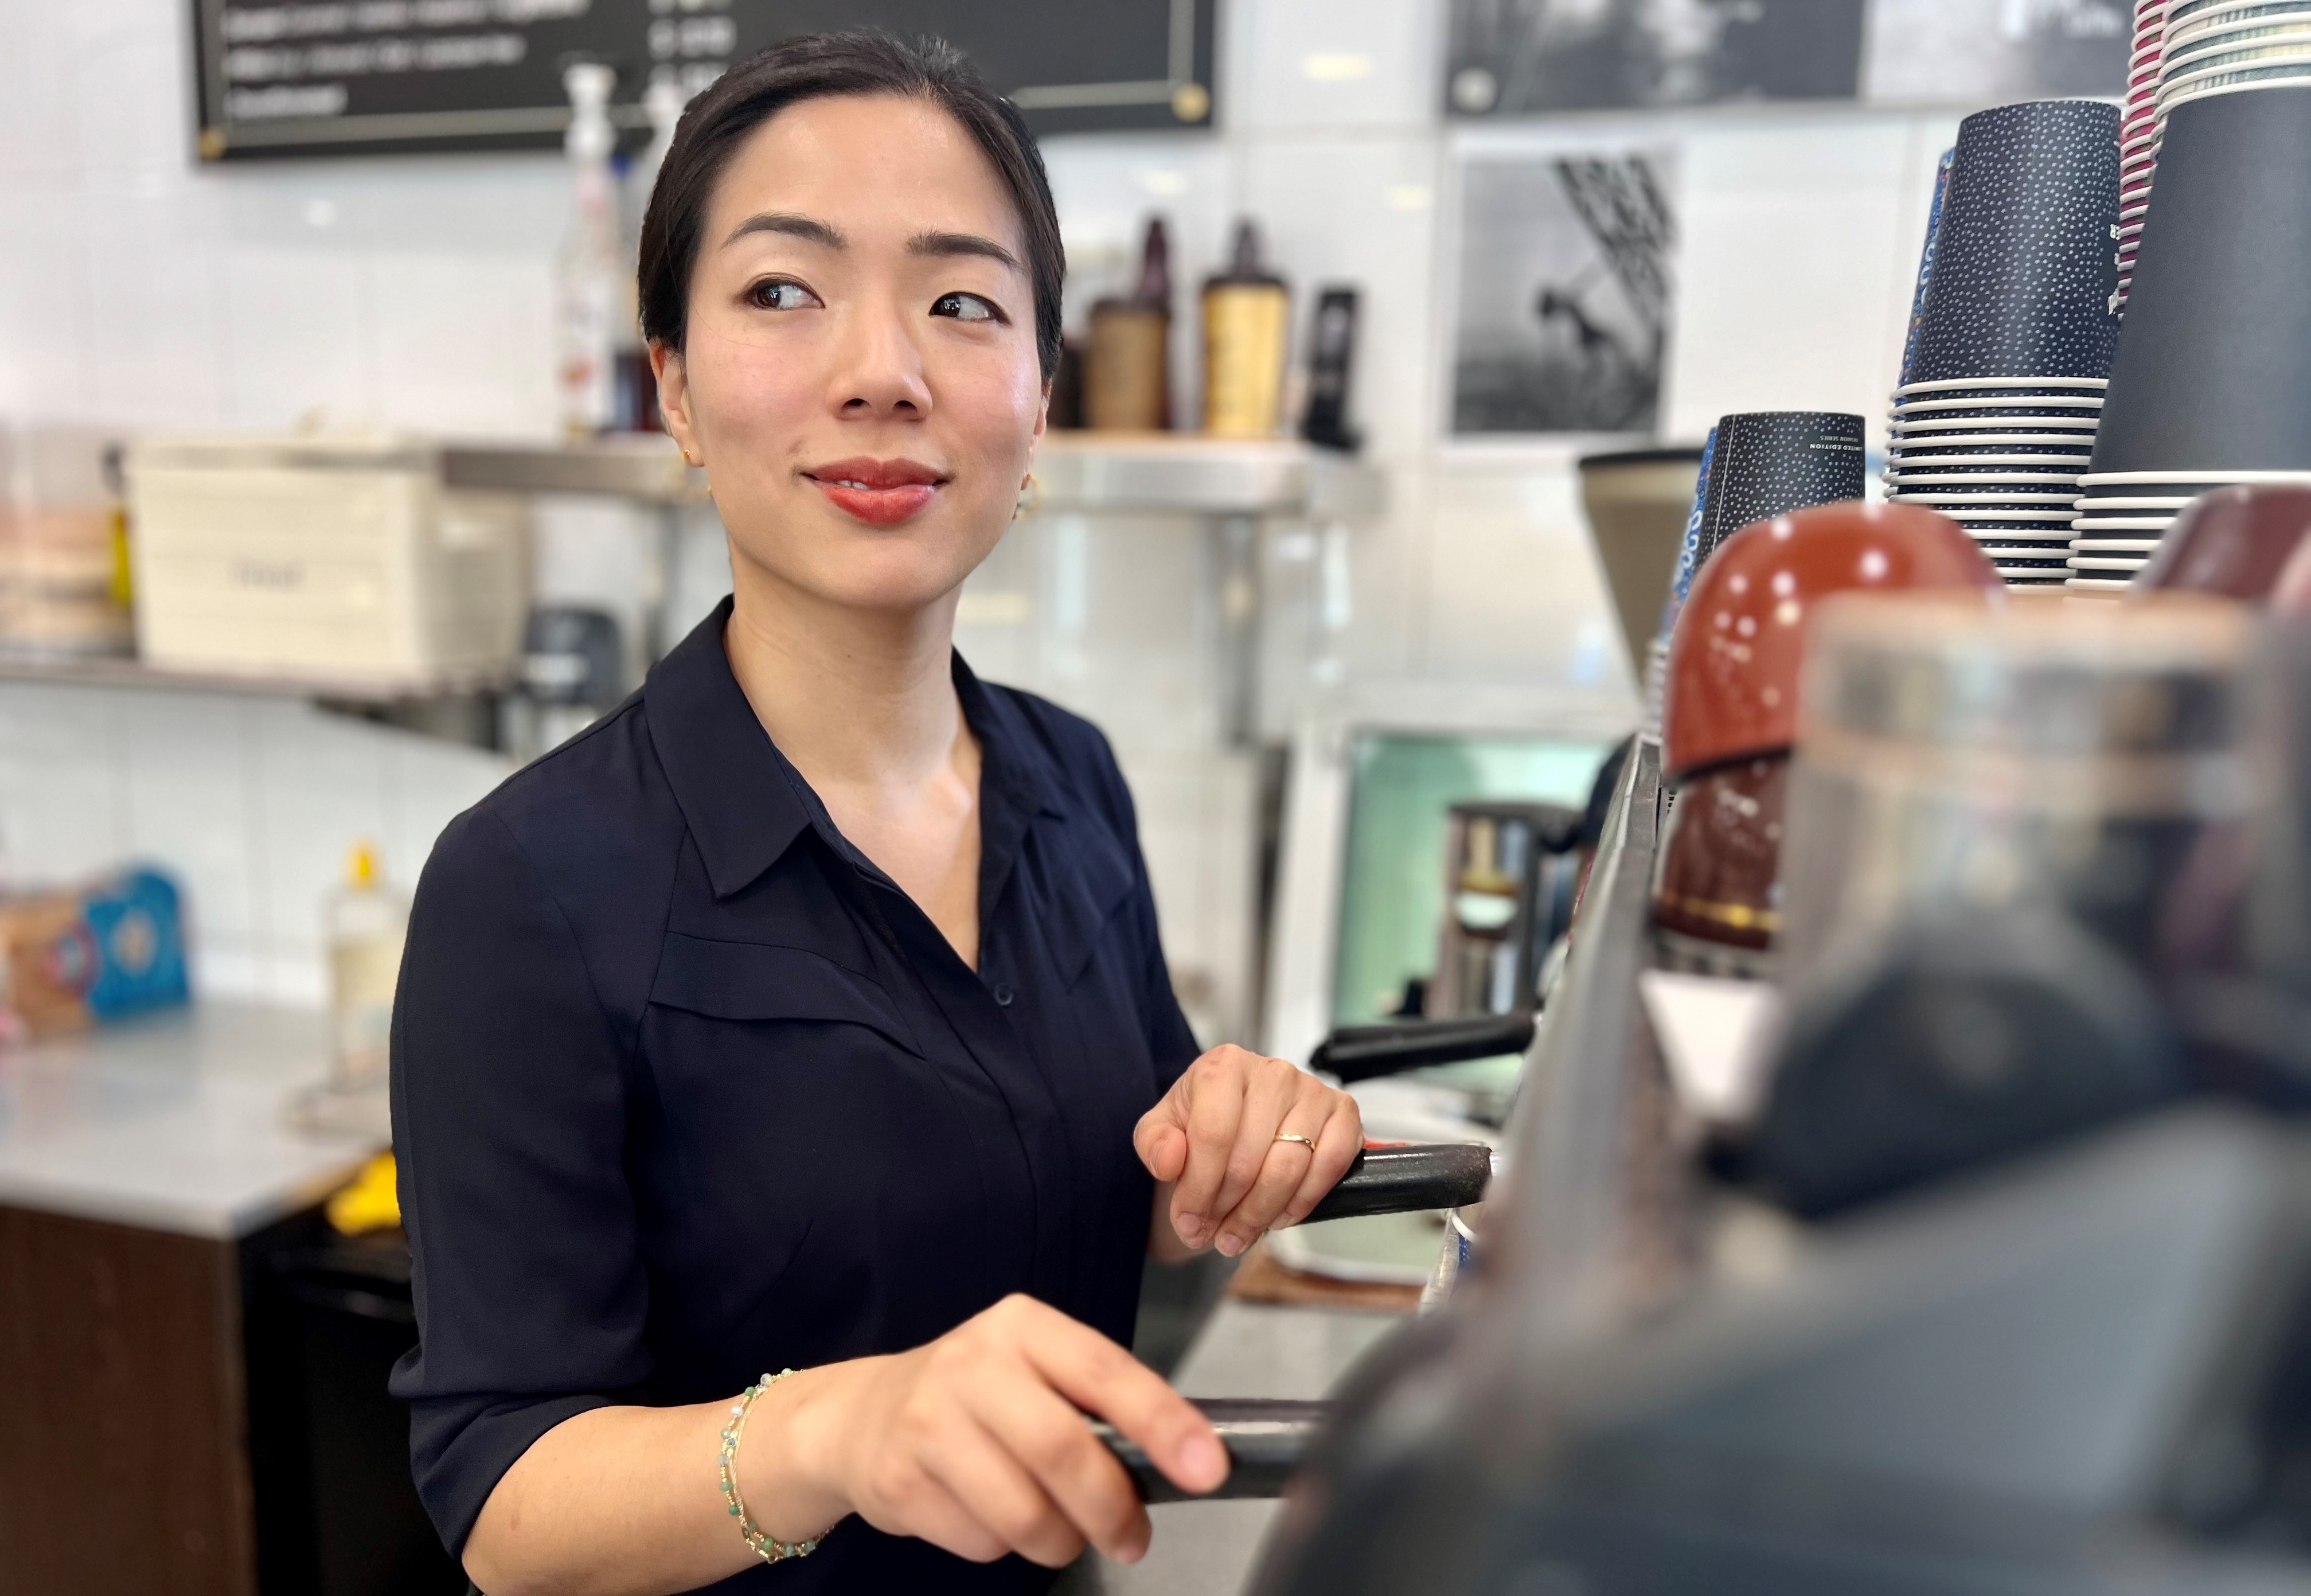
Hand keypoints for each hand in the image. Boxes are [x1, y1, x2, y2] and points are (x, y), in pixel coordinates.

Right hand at [760, 1294, 1224, 1567]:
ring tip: (1061, 1532)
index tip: (1207, 1467)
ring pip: (1023, 1512)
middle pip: (1062, 1450)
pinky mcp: (899, 1479)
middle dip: (1112, 1508)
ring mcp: (927, 1421)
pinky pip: (981, 1541)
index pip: (1104, 1372)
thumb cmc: (975, 1397)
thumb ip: (1098, 1405)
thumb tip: (1181, 1459)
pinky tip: (989, 1516)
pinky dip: (1004, 1547)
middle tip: (1133, 1538)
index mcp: (1022, 1326)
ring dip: (1060, 1540)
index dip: (1163, 1422)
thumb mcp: (1035, 1372)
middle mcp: (972, 1363)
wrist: (860, 1416)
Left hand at [1134, 1044, 1362, 1257]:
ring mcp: (1313, 1091)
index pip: (1213, 1135)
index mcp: (1224, 1065)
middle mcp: (1273, 1072)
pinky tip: (1279, 1216)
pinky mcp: (1343, 1113)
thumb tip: (1170, 1161)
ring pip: (1288, 1170)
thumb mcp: (1162, 1128)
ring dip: (1260, 1214)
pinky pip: (1329, 1167)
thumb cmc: (1202, 1119)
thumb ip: (1154, 1143)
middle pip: (1249, 1160)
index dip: (1198, 1189)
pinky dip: (1302, 1202)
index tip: (1188, 1221)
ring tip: (1239, 1234)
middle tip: (1213, 1235)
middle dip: (1226, 1210)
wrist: (1241, 1116)